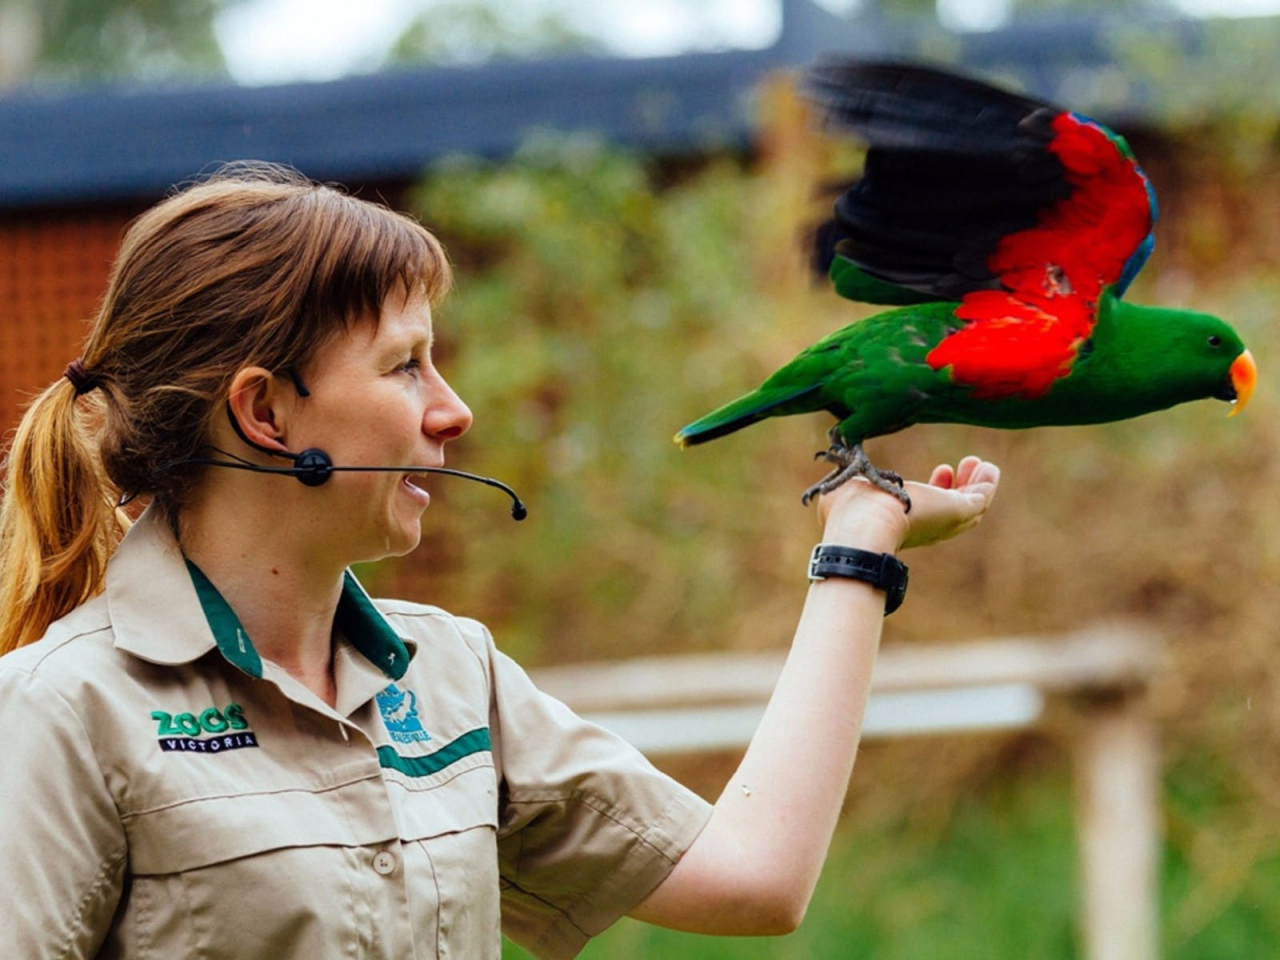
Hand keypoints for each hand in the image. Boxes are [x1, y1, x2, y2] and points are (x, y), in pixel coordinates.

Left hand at [817, 456, 999, 551]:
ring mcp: (943, 522)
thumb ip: (846, 476)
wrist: (863, 523)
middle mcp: (924, 527)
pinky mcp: (958, 512)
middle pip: (951, 509)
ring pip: (970, 504)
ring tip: (979, 465)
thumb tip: (836, 460)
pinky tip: (990, 467)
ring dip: (976, 484)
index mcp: (899, 523)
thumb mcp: (846, 484)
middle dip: (958, 487)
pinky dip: (988, 483)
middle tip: (961, 467)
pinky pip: (982, 497)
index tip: (941, 471)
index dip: (934, 490)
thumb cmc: (847, 508)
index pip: (924, 508)